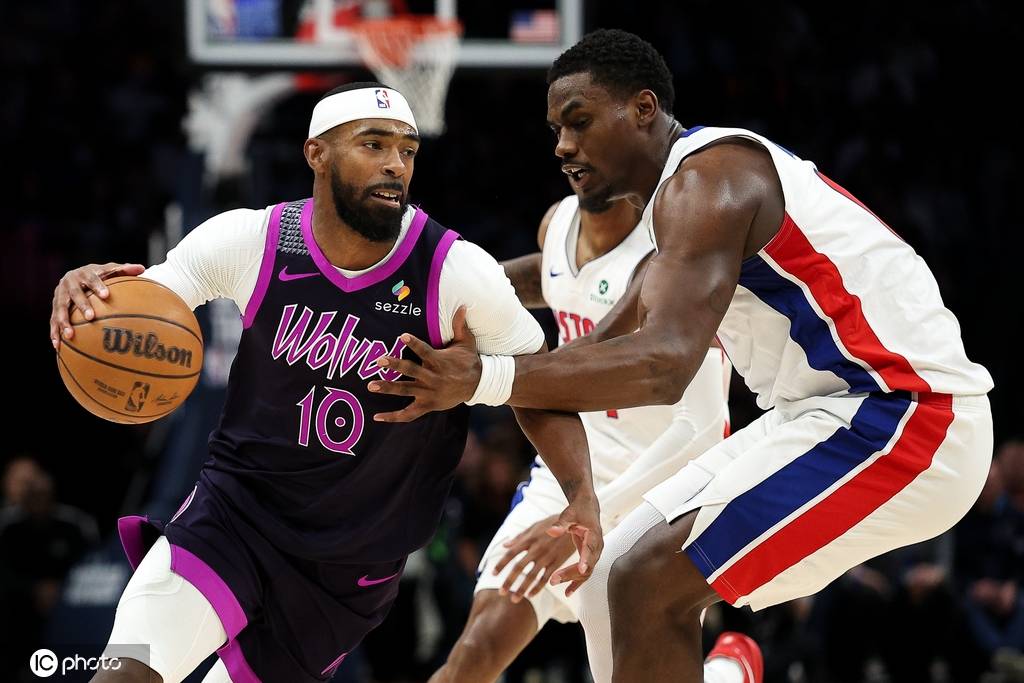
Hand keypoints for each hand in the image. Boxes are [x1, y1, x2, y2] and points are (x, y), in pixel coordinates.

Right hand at [49, 262, 144, 348]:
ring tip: (70, 335)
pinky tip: (58, 345)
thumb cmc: (98, 275)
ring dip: (64, 322)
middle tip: (90, 317)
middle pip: (75, 294)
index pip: (92, 278)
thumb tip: (142, 268)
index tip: (106, 295)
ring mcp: (59, 296)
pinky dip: (54, 332)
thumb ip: (124, 270)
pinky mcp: (54, 307)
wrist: (75, 276)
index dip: (98, 286)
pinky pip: (52, 320)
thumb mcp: (110, 271)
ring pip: (60, 309)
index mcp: (84, 274)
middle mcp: (69, 283)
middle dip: (82, 305)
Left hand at [368, 306, 481, 421]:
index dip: (414, 343)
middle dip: (394, 366)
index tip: (403, 335)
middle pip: (411, 371)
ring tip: (371, 385)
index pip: (424, 351)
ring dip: (388, 388)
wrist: (478, 385)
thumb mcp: (466, 342)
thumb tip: (462, 305)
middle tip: (379, 360)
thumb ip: (460, 324)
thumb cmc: (469, 361)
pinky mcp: (427, 405)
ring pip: (405, 391)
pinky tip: (377, 416)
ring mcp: (428, 393)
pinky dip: (393, 417)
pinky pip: (408, 414)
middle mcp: (432, 378)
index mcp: (439, 361)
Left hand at [493, 514, 575, 602]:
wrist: (575, 522)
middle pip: (519, 567)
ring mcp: (547, 556)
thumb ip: (519, 537)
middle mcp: (536, 549)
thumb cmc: (552, 524)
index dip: (501, 564)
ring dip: (522, 588)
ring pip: (532, 576)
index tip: (493, 573)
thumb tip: (504, 546)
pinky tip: (531, 595)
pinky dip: (538, 588)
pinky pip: (546, 578)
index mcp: (529, 539)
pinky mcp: (558, 562)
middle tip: (501, 592)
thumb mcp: (534, 526)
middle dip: (509, 580)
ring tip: (514, 599)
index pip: (511, 553)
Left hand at [548, 494, 602, 596]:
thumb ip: (561, 524)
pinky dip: (576, 583)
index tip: (580, 570)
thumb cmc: (578, 510)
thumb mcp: (569, 514)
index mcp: (594, 535)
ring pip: (586, 572)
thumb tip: (550, 531)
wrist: (588, 508)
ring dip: (571, 580)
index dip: (586, 560)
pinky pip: (585, 574)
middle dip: (571, 574)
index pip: (591, 550)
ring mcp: (594, 554)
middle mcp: (597, 547)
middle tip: (554, 579)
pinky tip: (567, 592)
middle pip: (588, 565)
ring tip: (553, 582)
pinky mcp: (590, 558)